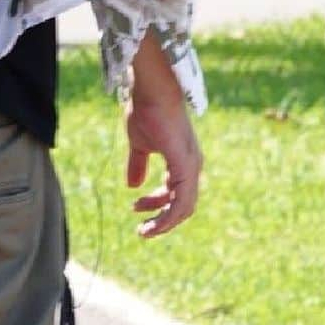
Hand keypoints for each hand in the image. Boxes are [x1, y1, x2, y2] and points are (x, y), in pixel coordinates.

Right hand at [124, 91, 201, 238]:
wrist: (152, 92)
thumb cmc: (147, 112)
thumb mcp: (139, 144)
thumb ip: (138, 164)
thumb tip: (132, 185)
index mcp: (183, 161)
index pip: (176, 193)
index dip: (156, 205)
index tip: (134, 206)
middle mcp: (192, 165)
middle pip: (183, 205)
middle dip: (161, 219)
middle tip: (141, 230)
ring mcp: (191, 166)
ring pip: (184, 208)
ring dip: (164, 224)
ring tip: (143, 231)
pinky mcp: (186, 166)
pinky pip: (181, 201)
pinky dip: (168, 216)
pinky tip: (152, 222)